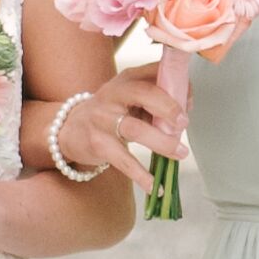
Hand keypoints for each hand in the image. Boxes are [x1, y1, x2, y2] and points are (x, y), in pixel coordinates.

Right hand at [54, 65, 188, 183]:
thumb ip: (156, 100)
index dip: (176, 86)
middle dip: (169, 108)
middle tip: (184, 123)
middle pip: (145, 94)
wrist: (69, 129)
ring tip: (180, 153)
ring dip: (162, 142)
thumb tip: (185, 111)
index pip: (154, 73)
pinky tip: (154, 185)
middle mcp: (113, 94)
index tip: (189, 101)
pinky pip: (123, 160)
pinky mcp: (98, 144)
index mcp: (126, 80)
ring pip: (136, 129)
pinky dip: (141, 175)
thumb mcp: (129, 97)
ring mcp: (103, 119)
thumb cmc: (109, 112)